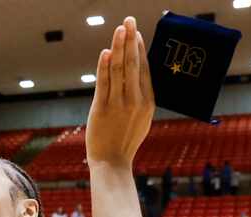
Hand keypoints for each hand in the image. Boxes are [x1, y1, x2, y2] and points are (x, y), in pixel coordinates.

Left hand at [86, 16, 154, 167]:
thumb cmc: (125, 140)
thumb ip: (141, 97)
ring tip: (119, 29)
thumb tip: (139, 74)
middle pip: (133, 64)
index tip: (136, 33)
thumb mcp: (142, 118)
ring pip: (119, 70)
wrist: (112, 163)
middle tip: (129, 19)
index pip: (144, 69)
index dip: (139, 49)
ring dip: (118, 47)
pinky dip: (104, 67)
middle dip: (131, 40)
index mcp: (148, 102)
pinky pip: (104, 84)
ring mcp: (119, 105)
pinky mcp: (102, 109)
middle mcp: (136, 101)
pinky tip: (106, 52)